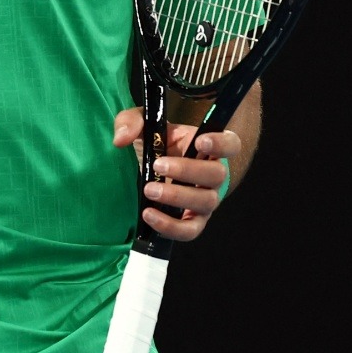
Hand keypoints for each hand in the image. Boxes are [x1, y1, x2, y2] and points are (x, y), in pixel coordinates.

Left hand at [113, 108, 240, 241]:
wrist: (150, 170)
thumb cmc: (154, 143)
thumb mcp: (141, 125)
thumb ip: (131, 122)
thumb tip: (120, 139)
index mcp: (207, 148)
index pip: (231, 144)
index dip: (221, 143)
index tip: (200, 141)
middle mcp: (212, 175)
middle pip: (217, 174)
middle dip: (188, 171)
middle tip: (158, 165)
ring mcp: (205, 200)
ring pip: (206, 201)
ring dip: (177, 197)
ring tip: (149, 190)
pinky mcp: (192, 221)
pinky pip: (190, 230)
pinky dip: (171, 226)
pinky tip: (149, 215)